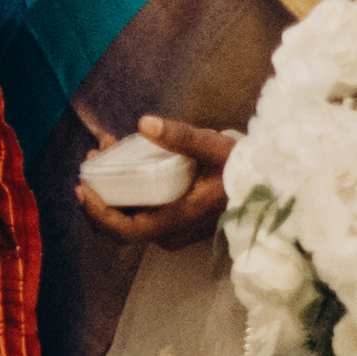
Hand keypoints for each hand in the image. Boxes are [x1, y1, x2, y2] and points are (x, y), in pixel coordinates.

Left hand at [76, 112, 239, 249]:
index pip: (126, 230)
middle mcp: (173, 232)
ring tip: (105, 153)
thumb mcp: (215, 148)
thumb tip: (144, 123)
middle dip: (100, 192)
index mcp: (180, 220)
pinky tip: (124, 161)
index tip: (82, 187)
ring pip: (131, 216)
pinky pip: (143, 212)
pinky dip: (129, 190)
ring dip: (113, 188)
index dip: (98, 213)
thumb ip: (181, 138)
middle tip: (93, 159)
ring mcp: (174, 231)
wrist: (274, 185)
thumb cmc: (246, 168)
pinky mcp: (177, 224)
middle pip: (121, 224)